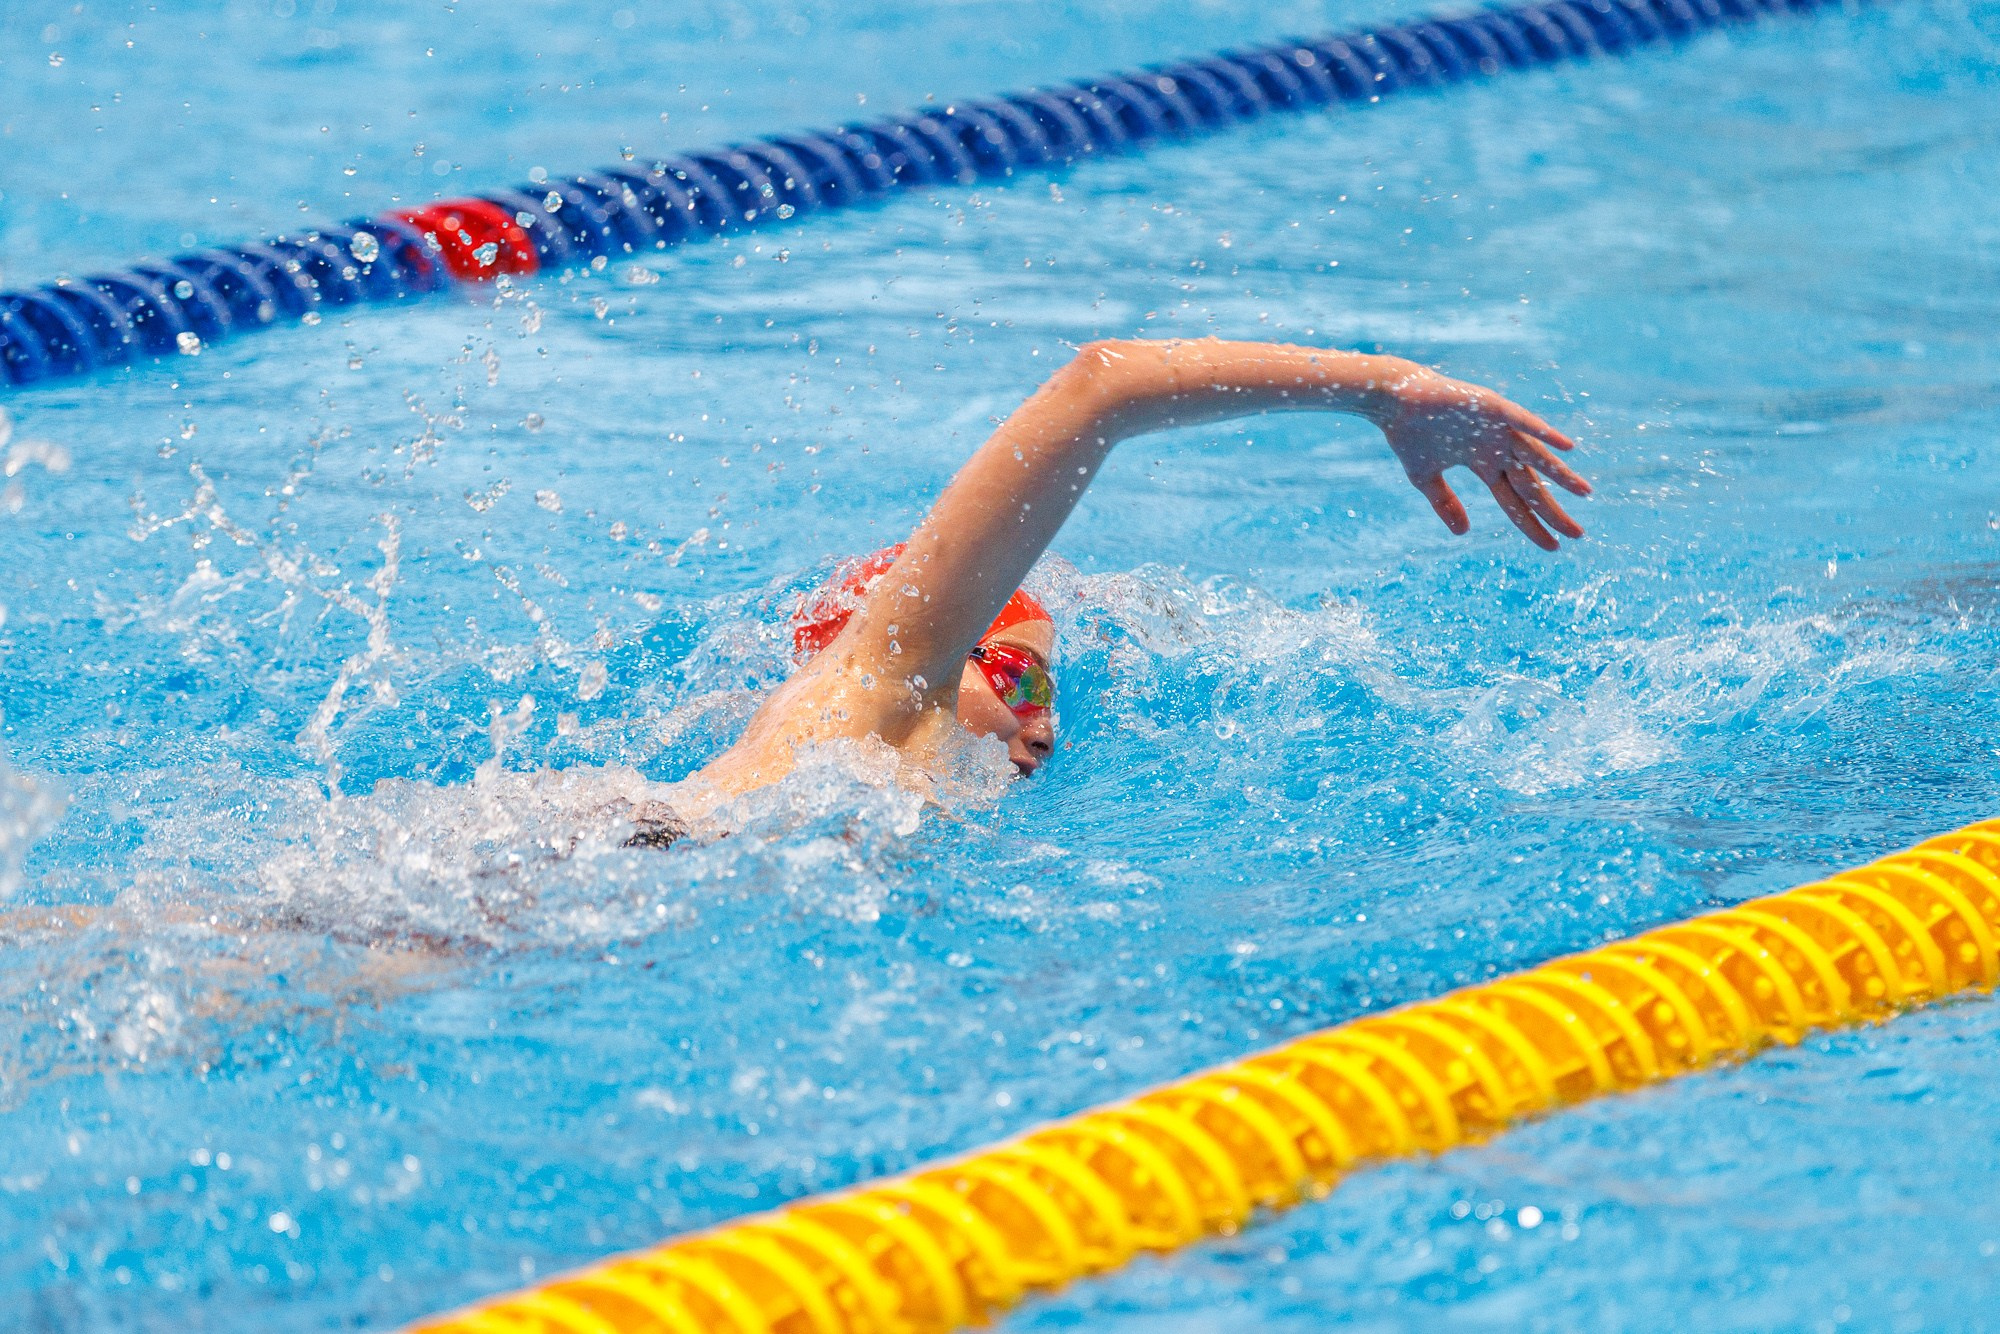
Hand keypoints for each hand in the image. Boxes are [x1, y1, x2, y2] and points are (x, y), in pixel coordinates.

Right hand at [1370, 366, 1589, 550]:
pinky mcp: (1492, 408)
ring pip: (1535, 456)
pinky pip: (1524, 422)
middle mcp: (1497, 448)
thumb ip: (1445, 503)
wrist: (1394, 401)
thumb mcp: (1425, 478)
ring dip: (1560, 474)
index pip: (1514, 501)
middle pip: (1531, 486)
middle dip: (1553, 511)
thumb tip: (1464, 534)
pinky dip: (1544, 433)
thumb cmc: (1408, 435)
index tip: (1553, 546)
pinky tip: (1566, 447)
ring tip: (1584, 493)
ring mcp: (1498, 428)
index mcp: (1484, 464)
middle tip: (1578, 534)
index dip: (1533, 525)